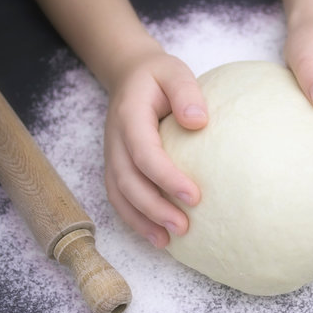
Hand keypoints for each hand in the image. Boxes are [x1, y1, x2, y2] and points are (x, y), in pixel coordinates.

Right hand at [104, 43, 207, 247]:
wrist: (131, 76)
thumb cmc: (158, 77)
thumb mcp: (174, 72)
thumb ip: (186, 93)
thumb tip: (198, 122)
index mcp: (130, 116)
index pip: (144, 152)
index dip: (166, 177)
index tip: (195, 196)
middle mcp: (116, 139)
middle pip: (128, 180)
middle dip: (154, 207)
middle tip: (184, 227)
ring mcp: (113, 155)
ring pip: (120, 194)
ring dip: (142, 220)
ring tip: (169, 241)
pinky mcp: (117, 166)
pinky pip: (120, 197)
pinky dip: (135, 219)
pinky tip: (157, 236)